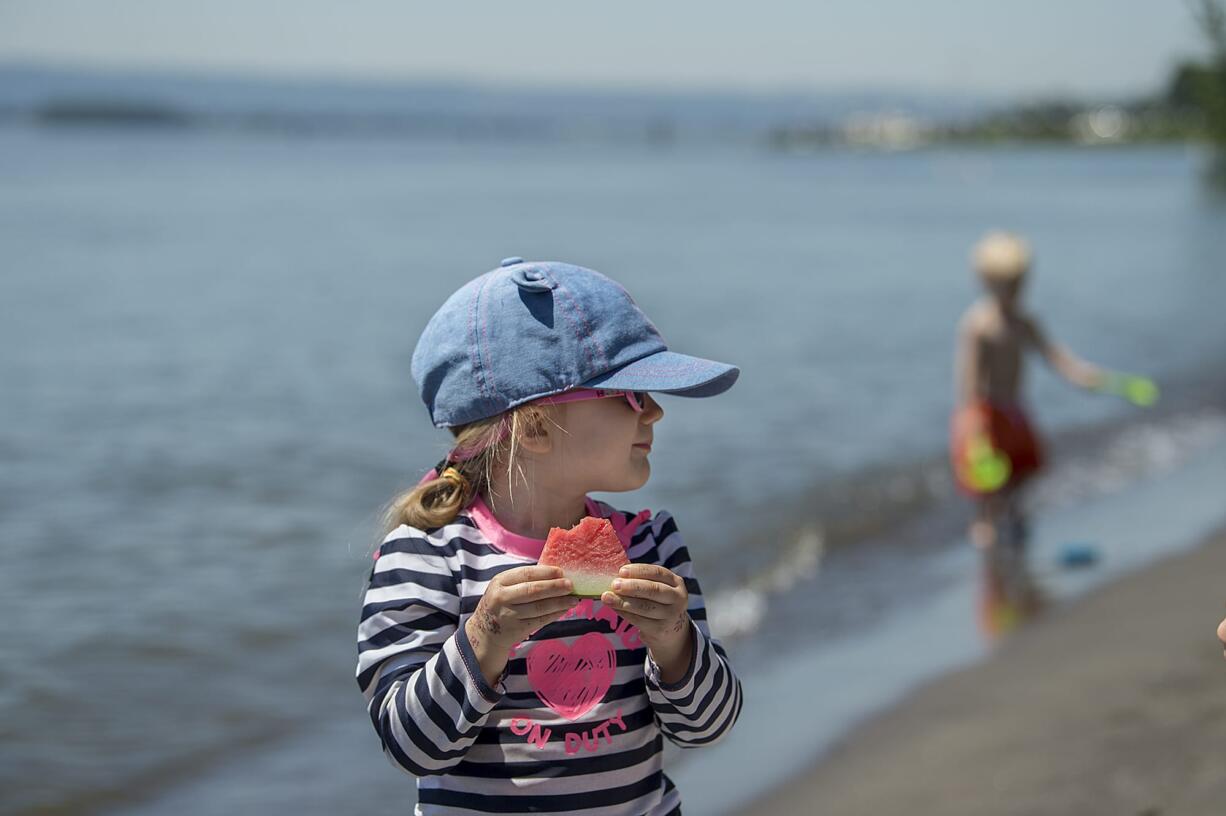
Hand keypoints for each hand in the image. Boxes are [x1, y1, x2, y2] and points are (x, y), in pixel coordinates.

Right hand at [465, 566, 576, 684]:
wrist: (485, 631)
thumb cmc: (501, 603)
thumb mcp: (504, 587)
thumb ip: (524, 580)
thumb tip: (556, 574)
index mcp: (499, 581)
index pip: (526, 574)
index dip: (545, 572)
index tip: (561, 571)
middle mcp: (501, 598)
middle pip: (533, 591)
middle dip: (555, 587)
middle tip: (571, 585)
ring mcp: (508, 615)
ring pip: (539, 607)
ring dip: (559, 602)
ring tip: (573, 599)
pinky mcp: (516, 630)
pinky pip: (540, 620)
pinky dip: (555, 614)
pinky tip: (564, 609)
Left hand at [601, 564, 693, 681]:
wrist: (672, 632)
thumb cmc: (659, 603)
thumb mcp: (659, 589)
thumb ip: (642, 581)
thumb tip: (616, 576)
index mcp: (676, 582)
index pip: (658, 573)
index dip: (639, 571)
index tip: (621, 571)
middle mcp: (677, 598)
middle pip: (654, 590)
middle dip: (632, 587)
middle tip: (614, 585)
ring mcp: (671, 615)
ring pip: (645, 607)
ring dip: (623, 601)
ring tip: (607, 597)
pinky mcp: (661, 630)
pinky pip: (639, 620)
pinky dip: (624, 613)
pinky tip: (614, 607)